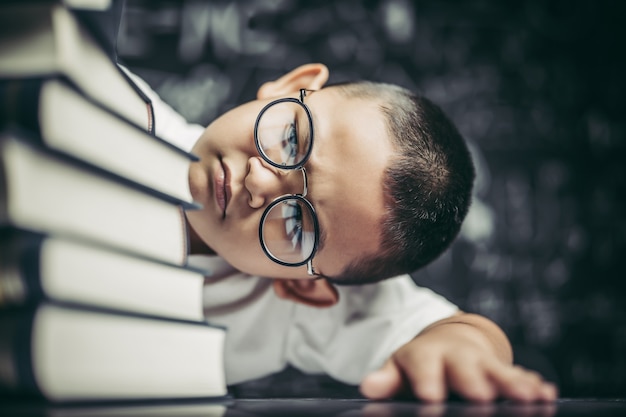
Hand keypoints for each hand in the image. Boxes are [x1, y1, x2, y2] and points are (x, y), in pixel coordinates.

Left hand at [359, 314, 557, 402]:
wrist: (448, 341)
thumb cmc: (421, 365)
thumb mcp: (401, 369)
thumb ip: (388, 380)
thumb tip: (368, 387)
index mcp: (426, 355)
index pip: (424, 367)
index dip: (428, 381)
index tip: (431, 397)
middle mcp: (455, 355)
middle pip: (465, 367)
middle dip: (474, 382)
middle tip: (481, 397)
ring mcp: (481, 361)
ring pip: (497, 370)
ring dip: (512, 382)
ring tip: (527, 396)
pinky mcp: (503, 369)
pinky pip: (519, 375)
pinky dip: (532, 384)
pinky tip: (545, 394)